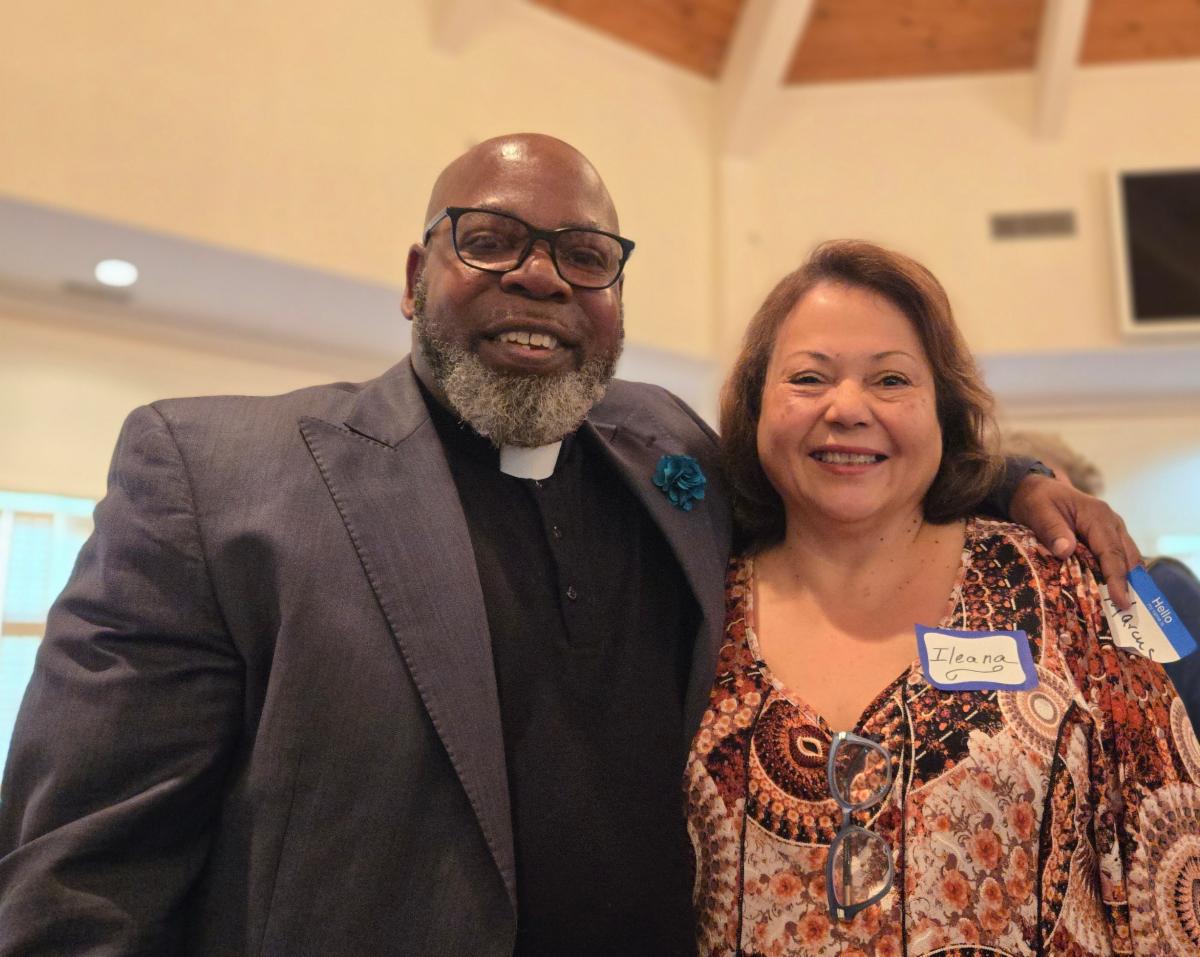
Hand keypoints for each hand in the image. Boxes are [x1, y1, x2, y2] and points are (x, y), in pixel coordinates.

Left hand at [1009, 474, 1141, 607]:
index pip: (1111, 552)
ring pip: (1127, 558)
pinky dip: (1117, 574)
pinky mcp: (1105, 536)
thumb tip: (1066, 551)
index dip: (1117, 578)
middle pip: (1127, 557)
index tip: (1121, 601)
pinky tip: (1111, 593)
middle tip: (1127, 613)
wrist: (1033, 488)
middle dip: (1130, 584)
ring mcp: (1111, 529)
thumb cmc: (1036, 500)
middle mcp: (1111, 522)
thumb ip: (1051, 530)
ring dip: (1126, 581)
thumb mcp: (1037, 511)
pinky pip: (1117, 557)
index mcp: (1097, 515)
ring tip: (1122, 608)